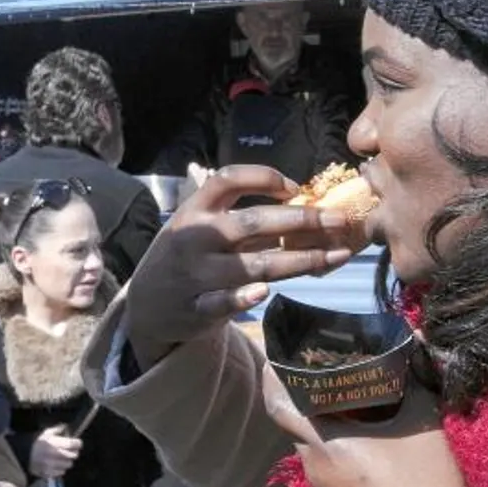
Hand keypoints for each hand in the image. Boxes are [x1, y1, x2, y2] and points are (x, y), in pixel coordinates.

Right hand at [30, 425, 82, 478]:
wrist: (23, 455)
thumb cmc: (36, 443)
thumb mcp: (46, 433)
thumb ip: (57, 430)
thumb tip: (66, 427)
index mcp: (54, 443)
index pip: (73, 444)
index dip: (78, 443)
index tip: (77, 443)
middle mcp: (55, 455)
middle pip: (73, 455)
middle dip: (74, 452)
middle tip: (70, 451)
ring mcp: (52, 465)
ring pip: (69, 464)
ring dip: (67, 461)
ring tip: (62, 458)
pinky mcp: (49, 473)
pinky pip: (61, 472)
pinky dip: (61, 469)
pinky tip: (56, 465)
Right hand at [125, 165, 357, 366]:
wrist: (147, 306)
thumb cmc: (186, 256)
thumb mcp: (198, 226)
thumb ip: (238, 215)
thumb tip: (301, 204)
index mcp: (195, 210)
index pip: (228, 180)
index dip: (262, 177)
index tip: (295, 187)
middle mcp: (195, 238)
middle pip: (253, 222)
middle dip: (302, 219)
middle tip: (340, 220)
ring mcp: (194, 274)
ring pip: (254, 265)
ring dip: (300, 260)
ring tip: (336, 256)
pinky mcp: (196, 309)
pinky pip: (225, 302)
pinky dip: (245, 297)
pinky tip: (268, 291)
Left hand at [261, 369, 487, 486]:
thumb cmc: (431, 484)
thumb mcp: (423, 421)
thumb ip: (413, 377)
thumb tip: (414, 338)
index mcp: (325, 446)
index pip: (278, 405)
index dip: (273, 377)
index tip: (277, 355)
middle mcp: (314, 471)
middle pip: (295, 425)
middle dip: (303, 398)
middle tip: (323, 371)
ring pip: (311, 450)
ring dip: (321, 426)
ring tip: (345, 402)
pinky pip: (325, 472)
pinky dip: (333, 451)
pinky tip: (362, 442)